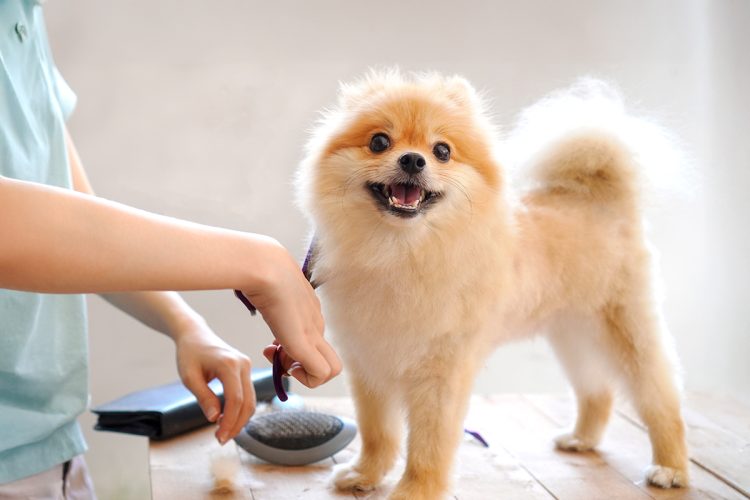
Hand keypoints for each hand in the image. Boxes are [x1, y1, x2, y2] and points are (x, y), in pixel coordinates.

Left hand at [174, 321, 254, 444]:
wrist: (195, 335)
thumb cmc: (189, 354)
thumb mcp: (189, 377)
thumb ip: (203, 397)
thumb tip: (214, 418)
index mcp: (229, 364)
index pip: (236, 399)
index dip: (229, 421)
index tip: (219, 437)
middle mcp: (243, 364)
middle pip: (248, 402)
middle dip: (236, 424)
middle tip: (221, 439)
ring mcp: (247, 366)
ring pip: (251, 400)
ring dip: (240, 419)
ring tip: (222, 432)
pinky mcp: (246, 370)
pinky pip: (248, 394)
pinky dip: (240, 410)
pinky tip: (227, 419)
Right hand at [241, 238, 341, 387]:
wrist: (265, 266)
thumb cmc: (261, 273)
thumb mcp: (268, 289)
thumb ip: (271, 298)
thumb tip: (262, 296)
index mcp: (309, 311)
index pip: (313, 340)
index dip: (295, 351)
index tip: (272, 346)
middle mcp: (317, 323)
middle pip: (328, 358)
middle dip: (303, 367)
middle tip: (278, 357)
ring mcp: (315, 333)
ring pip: (332, 370)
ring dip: (305, 375)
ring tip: (279, 358)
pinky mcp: (307, 343)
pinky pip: (322, 373)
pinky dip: (306, 378)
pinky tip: (284, 362)